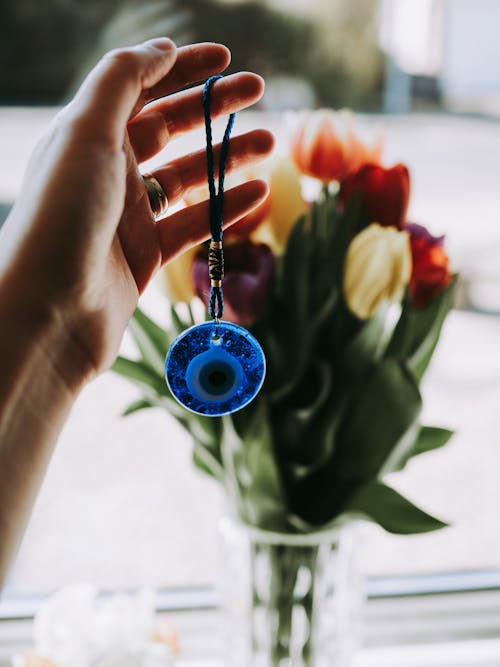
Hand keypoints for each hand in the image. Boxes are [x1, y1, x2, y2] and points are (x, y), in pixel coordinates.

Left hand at [0, 38, 272, 387]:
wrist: (51, 309)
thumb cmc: (63, 215)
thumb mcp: (86, 131)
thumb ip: (122, 81)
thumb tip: (161, 49)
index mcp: (88, 135)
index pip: (141, 87)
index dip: (182, 67)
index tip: (226, 58)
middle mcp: (108, 171)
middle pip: (169, 127)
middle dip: (213, 106)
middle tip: (257, 91)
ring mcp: (129, 215)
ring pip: (187, 176)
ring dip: (227, 155)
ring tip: (269, 141)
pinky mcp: (146, 255)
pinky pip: (193, 223)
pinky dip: (225, 207)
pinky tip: (258, 194)